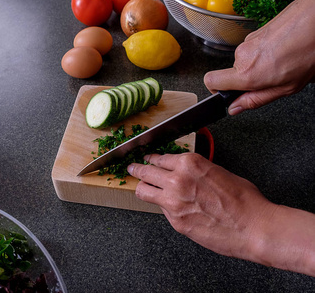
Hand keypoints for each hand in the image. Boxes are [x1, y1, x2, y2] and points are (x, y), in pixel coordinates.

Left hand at [127, 153, 273, 258]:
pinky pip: (160, 209)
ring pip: (143, 190)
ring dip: (141, 187)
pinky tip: (165, 204)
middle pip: (145, 171)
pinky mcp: (174, 221)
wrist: (254, 227)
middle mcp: (177, 179)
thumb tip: (184, 173)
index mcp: (190, 163)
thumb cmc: (244, 200)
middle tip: (132, 168)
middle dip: (137, 169)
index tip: (147, 159)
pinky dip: (161, 205)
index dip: (151, 158)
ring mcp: (173, 201)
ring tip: (139, 185)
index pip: (160, 157)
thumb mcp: (218, 172)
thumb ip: (195, 171)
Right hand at [204, 0, 314, 114]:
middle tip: (272, 79)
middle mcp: (242, 56)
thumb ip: (256, 100)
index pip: (211, 81)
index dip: (216, 90)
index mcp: (247, 74)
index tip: (228, 94)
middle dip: (249, 78)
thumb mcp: (285, 88)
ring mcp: (248, 42)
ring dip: (260, 64)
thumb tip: (235, 108)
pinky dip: (266, 53)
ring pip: (246, 60)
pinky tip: (283, 52)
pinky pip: (254, 48)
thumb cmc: (307, 51)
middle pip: (233, 73)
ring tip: (283, 63)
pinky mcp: (255, 32)